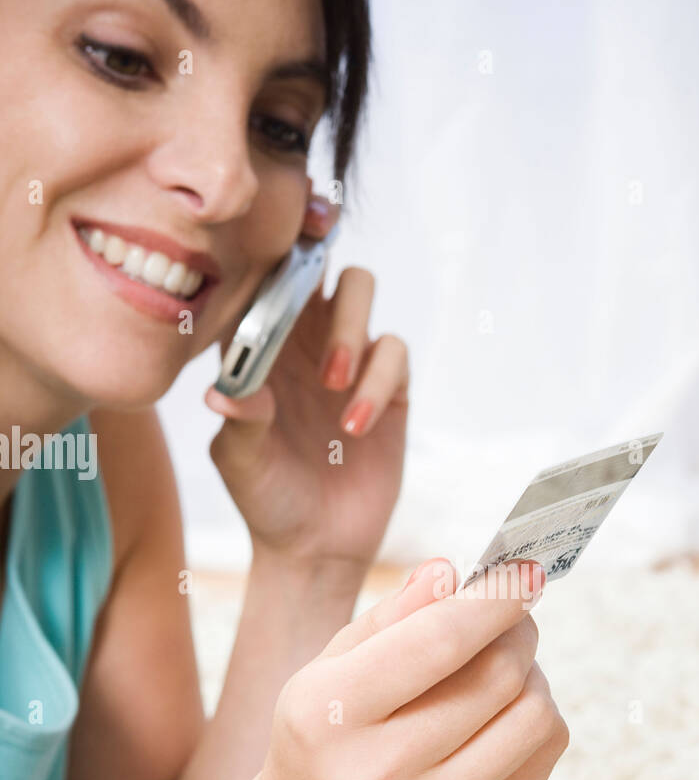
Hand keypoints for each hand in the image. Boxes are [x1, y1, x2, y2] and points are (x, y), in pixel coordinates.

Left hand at [205, 193, 408, 585]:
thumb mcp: (239, 463)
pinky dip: (377, 381)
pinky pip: (394, 351)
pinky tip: (354, 426)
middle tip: (307, 310)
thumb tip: (224, 388)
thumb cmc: (266, 499)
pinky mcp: (390, 387)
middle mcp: (302, 339)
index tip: (276, 232)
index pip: (262, 277)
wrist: (316, 547)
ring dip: (350, 328)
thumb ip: (239, 421)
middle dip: (318, 269)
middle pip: (318, 262)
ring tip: (332, 384)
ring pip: (361, 291)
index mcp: (258, 344)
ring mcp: (349, 358)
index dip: (269, 245)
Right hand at [252, 559, 569, 779]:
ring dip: (532, 676)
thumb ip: (392, 616)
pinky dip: (537, 719)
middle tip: (510, 618)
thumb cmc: (325, 737)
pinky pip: (543, 757)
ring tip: (503, 668)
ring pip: (534, 718)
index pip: (438, 643)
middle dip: (516, 631)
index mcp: (328, 716)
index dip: (495, 599)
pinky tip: (504, 713)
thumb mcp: (329, 667)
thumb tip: (452, 573)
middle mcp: (377, 777)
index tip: (527, 570)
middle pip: (498, 677)